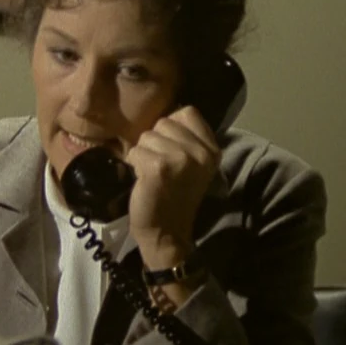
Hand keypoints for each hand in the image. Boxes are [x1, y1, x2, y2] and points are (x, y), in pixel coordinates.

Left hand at [125, 105, 220, 267]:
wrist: (167, 232)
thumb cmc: (175, 195)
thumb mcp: (193, 164)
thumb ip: (186, 138)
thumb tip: (167, 112)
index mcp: (212, 149)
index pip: (187, 112)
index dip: (172, 127)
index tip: (171, 150)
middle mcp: (201, 152)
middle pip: (164, 122)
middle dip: (155, 142)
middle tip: (161, 167)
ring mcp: (181, 159)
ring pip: (147, 136)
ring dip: (143, 154)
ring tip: (153, 174)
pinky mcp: (158, 167)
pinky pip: (135, 151)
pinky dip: (134, 165)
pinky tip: (144, 180)